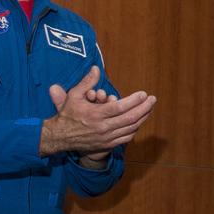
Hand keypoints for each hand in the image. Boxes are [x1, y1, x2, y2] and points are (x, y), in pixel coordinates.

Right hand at [39, 66, 156, 157]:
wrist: (60, 137)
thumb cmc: (68, 114)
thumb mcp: (74, 96)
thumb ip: (87, 82)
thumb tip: (96, 68)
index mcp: (95, 115)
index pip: (120, 108)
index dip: (134, 101)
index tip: (144, 94)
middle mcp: (103, 127)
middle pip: (129, 118)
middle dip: (144, 108)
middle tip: (153, 99)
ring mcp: (106, 138)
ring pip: (130, 128)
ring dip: (142, 118)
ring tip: (149, 108)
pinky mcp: (107, 144)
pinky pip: (126, 137)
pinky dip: (135, 129)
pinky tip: (139, 121)